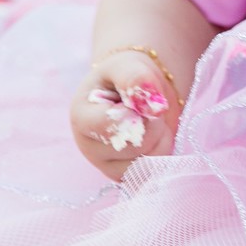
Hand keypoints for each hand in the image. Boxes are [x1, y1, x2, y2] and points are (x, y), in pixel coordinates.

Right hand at [70, 50, 179, 180]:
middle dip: (153, 123)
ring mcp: (108, 168)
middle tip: (144, 109)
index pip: (116, 126)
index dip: (139, 112)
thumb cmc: (127, 77)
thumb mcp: (128, 66)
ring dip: (160, 138)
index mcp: (81, 119)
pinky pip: (156, 172)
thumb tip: (154, 108)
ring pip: (150, 163)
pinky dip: (163, 152)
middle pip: (137, 146)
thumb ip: (136, 80)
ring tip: (147, 122)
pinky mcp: (128, 178)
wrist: (136, 93)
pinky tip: (151, 139)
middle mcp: (90, 149)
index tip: (136, 98)